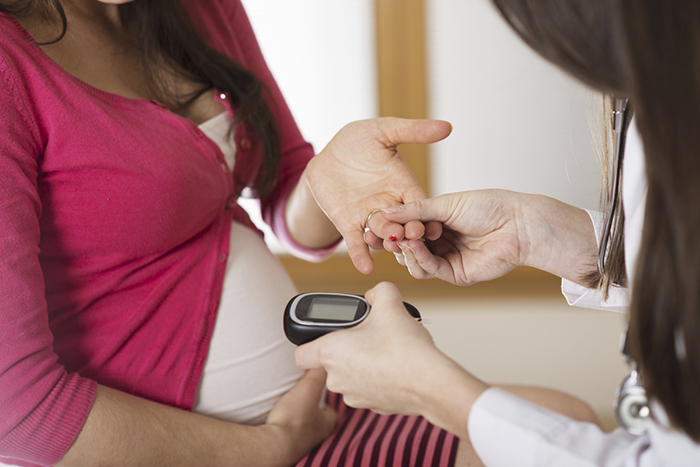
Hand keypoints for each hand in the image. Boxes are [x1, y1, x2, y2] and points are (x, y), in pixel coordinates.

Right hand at [264, 369, 336, 464]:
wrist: (272, 444)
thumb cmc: (292, 418)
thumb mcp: (308, 388)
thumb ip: (317, 373)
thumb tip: (323, 359)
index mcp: (328, 423)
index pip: (331, 409)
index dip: (325, 398)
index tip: (315, 389)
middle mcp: (317, 436)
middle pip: (317, 417)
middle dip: (310, 407)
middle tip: (300, 396)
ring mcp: (302, 443)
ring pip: (302, 425)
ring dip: (296, 416)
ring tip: (288, 405)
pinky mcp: (286, 446)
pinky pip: (288, 431)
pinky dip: (285, 424)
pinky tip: (278, 418)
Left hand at [295, 283, 453, 415]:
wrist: (431, 383)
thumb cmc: (405, 349)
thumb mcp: (390, 304)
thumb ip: (378, 291)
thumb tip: (374, 295)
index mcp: (330, 353)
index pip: (300, 354)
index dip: (308, 342)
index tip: (326, 335)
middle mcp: (336, 379)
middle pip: (329, 363)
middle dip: (345, 349)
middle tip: (367, 336)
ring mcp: (354, 397)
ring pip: (349, 377)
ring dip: (361, 365)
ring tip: (384, 351)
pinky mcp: (373, 407)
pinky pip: (368, 389)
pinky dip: (378, 379)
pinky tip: (395, 367)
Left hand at [304, 118, 449, 273]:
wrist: (326, 155)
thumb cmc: (357, 141)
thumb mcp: (384, 131)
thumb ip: (413, 131)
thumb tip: (446, 127)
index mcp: (403, 185)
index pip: (420, 204)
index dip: (428, 215)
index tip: (435, 226)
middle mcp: (390, 205)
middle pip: (404, 223)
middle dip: (410, 231)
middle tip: (413, 236)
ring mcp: (370, 216)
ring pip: (383, 235)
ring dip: (388, 242)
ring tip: (390, 245)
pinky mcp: (349, 224)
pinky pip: (357, 242)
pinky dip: (361, 255)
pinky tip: (365, 267)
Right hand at [383, 190, 597, 285]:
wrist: (517, 225)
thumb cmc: (489, 207)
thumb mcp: (445, 204)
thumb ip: (414, 211)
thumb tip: (386, 211)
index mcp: (437, 222)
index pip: (407, 228)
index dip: (394, 226)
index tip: (382, 221)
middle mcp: (440, 241)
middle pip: (407, 247)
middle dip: (397, 241)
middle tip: (391, 234)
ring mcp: (447, 258)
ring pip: (414, 263)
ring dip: (406, 252)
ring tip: (404, 240)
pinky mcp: (455, 273)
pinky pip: (429, 270)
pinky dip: (419, 259)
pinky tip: (414, 246)